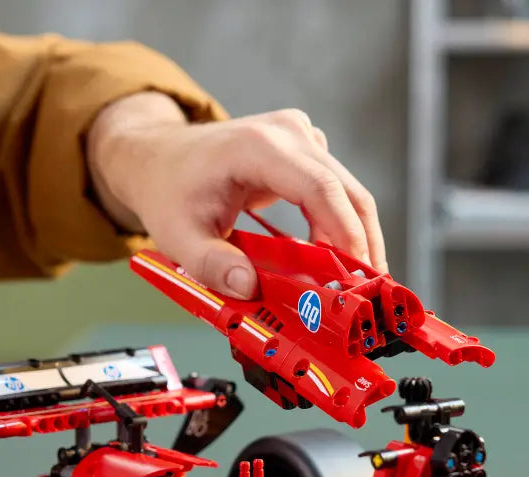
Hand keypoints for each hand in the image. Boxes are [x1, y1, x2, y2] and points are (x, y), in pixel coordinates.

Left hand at [87, 92, 385, 298]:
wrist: (159, 156)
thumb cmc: (168, 190)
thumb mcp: (177, 235)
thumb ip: (212, 265)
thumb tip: (250, 289)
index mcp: (258, 146)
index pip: (319, 189)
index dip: (344, 233)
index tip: (355, 276)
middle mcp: (288, 133)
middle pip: (346, 191)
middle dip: (362, 244)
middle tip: (368, 292)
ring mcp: (300, 137)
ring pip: (349, 191)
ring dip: (358, 238)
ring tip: (357, 284)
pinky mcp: (305, 150)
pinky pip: (337, 191)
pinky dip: (343, 226)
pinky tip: (337, 261)